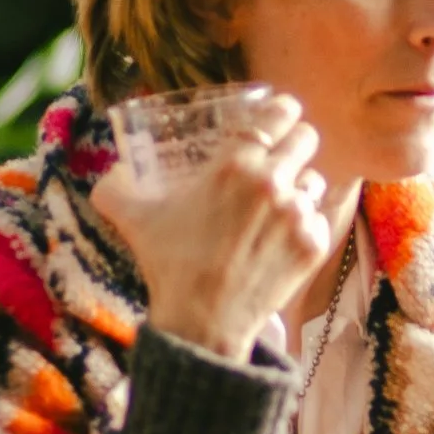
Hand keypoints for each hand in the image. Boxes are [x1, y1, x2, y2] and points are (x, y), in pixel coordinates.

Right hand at [92, 94, 330, 360]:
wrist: (202, 322)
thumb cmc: (168, 264)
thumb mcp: (132, 217)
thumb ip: (115, 185)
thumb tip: (112, 170)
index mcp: (235, 163)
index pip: (281, 113)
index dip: (284, 111)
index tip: (281, 118)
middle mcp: (273, 181)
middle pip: (307, 138)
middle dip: (296, 144)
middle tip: (282, 160)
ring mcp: (298, 213)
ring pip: (316, 180)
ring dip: (301, 187)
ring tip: (278, 206)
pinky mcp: (314, 243)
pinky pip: (321, 217)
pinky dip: (306, 224)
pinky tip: (284, 237)